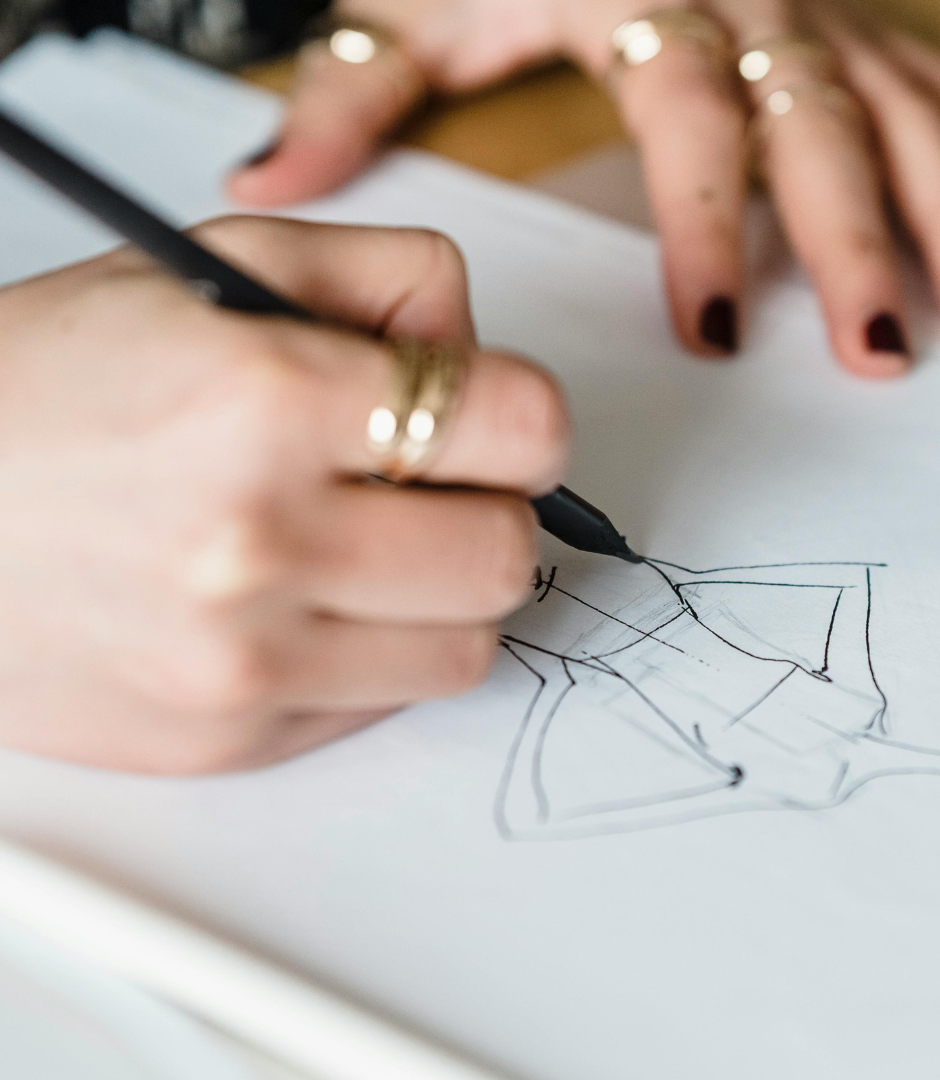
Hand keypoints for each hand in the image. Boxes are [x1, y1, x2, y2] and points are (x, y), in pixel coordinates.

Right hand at [0, 217, 568, 772]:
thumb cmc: (48, 388)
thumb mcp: (210, 269)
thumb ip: (384, 277)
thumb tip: (483, 349)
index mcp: (264, 399)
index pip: (523, 427)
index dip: (522, 416)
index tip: (492, 416)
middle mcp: (258, 541)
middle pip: (508, 552)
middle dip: (488, 508)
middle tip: (425, 485)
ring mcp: (244, 660)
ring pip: (470, 646)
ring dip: (443, 592)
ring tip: (367, 546)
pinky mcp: (229, 739)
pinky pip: (386, 703)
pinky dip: (375, 650)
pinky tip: (306, 600)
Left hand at [227, 1, 939, 377]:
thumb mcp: (416, 0)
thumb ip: (349, 92)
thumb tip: (261, 181)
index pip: (690, 124)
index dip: (707, 228)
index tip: (711, 334)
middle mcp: (751, 3)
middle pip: (820, 126)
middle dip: (862, 242)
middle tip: (887, 348)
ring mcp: (813, 8)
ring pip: (903, 106)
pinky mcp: (848, 16)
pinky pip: (939, 75)